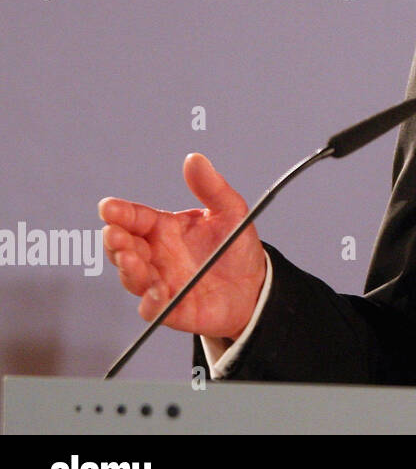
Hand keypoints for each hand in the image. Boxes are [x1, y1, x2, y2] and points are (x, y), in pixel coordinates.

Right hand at [98, 153, 266, 341]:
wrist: (254, 285)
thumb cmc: (235, 247)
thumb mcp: (231, 211)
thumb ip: (212, 187)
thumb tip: (195, 159)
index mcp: (164, 229)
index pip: (135, 217)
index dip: (119, 212)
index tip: (108, 207)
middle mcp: (156, 255)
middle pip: (124, 247)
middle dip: (116, 240)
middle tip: (116, 234)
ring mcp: (160, 282)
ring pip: (132, 277)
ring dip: (128, 268)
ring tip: (131, 258)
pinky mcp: (171, 309)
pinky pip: (152, 308)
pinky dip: (150, 302)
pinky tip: (157, 292)